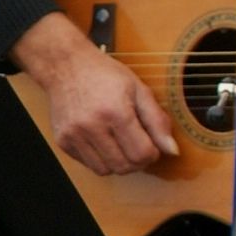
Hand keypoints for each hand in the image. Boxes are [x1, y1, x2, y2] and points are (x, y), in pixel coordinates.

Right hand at [12, 13, 179, 176]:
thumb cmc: (104, 74)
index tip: (151, 143)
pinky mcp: (63, 141)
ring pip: (106, 170)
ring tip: (120, 144)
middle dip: (137, 161)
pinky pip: (88, 164)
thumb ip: (157, 120)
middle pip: (124, 166)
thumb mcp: (138, 89)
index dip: (153, 153)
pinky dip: (100, 159)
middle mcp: (92, 126)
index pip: (142, 154)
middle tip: (137, 145)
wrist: (64, 65)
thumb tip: (172, 150)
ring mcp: (74, 135)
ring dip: (118, 162)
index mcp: (115, 111)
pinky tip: (103, 141)